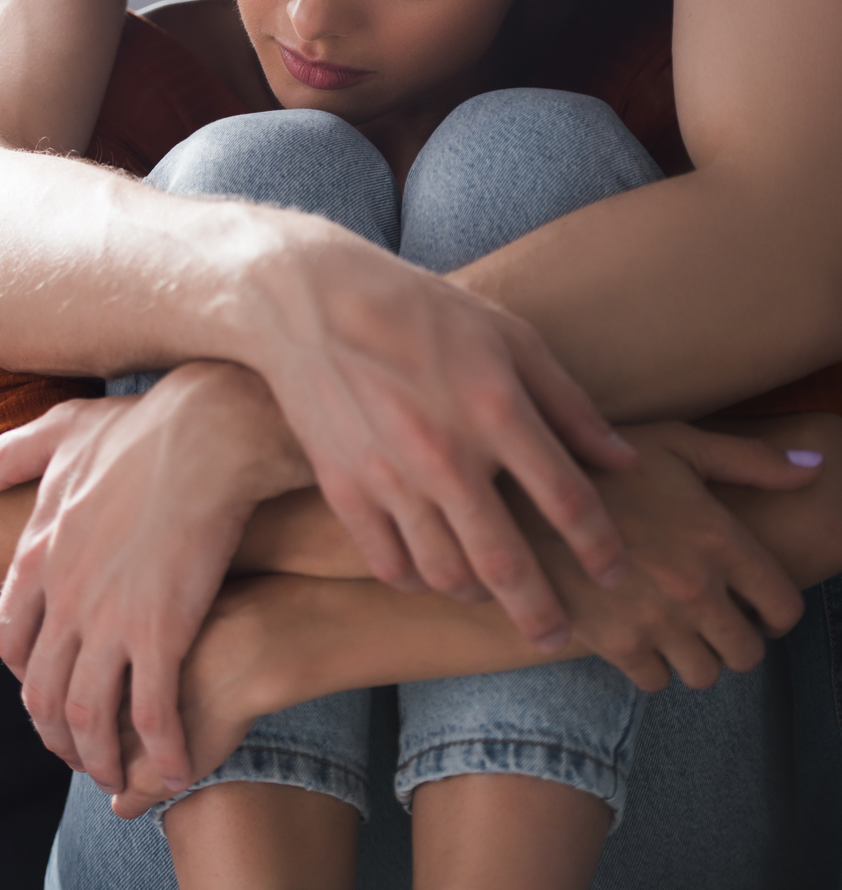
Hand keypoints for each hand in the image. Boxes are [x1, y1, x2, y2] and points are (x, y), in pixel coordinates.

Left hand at [0, 361, 308, 794]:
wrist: (209, 431)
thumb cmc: (144, 426)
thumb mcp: (63, 430)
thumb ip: (10, 457)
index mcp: (39, 554)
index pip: (9, 640)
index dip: (24, 676)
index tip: (49, 687)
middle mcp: (63, 596)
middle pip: (41, 694)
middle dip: (56, 736)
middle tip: (79, 752)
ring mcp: (108, 618)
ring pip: (86, 716)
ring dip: (98, 757)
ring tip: (120, 774)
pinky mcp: (161, 631)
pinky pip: (150, 713)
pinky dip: (160, 751)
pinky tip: (176, 767)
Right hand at [248, 219, 636, 645]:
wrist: (312, 301)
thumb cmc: (422, 311)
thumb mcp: (508, 336)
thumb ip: (569, 402)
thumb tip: (625, 462)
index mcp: (496, 408)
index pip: (567, 501)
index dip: (601, 547)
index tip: (615, 572)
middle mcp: (446, 453)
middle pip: (507, 564)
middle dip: (543, 612)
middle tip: (560, 635)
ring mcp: (390, 477)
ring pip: (447, 574)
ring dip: (480, 596)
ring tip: (494, 595)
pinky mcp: (344, 489)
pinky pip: (389, 565)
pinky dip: (418, 581)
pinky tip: (433, 572)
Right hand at [510, 421, 814, 689]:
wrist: (515, 492)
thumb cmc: (600, 460)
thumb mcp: (675, 443)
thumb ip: (747, 460)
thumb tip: (815, 468)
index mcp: (718, 536)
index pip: (783, 607)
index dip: (776, 609)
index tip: (756, 602)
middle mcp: (696, 586)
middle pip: (747, 652)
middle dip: (737, 637)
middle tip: (712, 616)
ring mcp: (655, 620)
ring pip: (705, 674)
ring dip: (694, 654)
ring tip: (672, 623)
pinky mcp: (614, 643)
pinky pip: (655, 681)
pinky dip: (650, 663)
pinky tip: (635, 628)